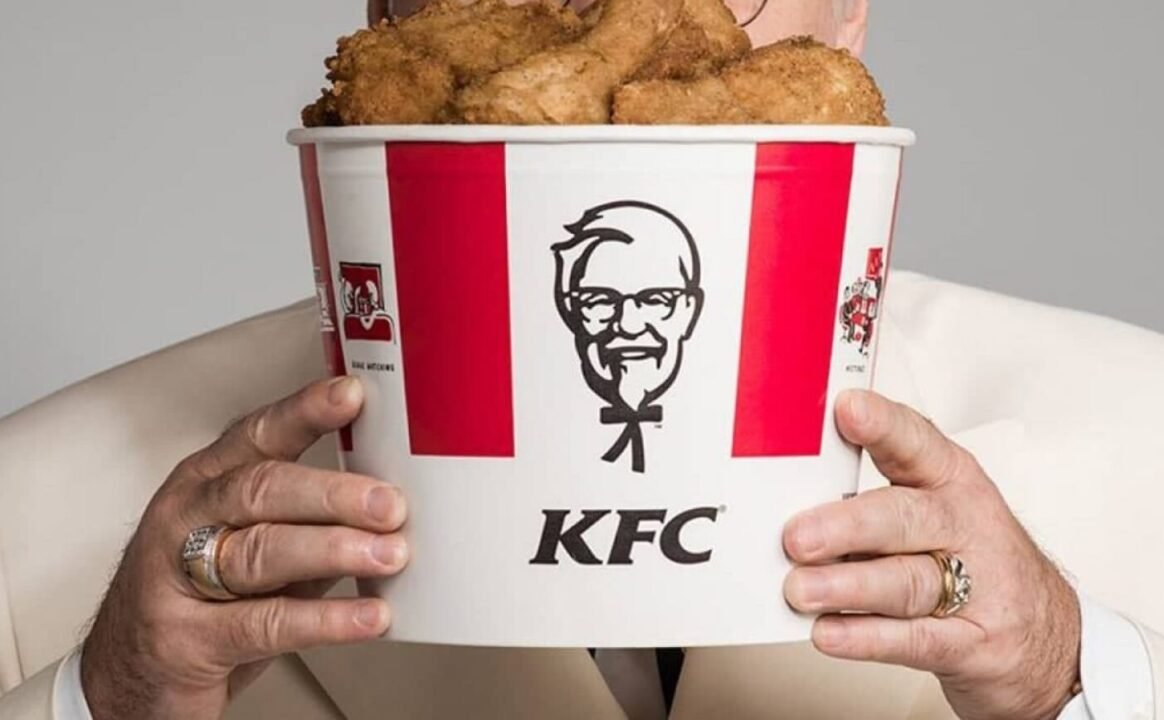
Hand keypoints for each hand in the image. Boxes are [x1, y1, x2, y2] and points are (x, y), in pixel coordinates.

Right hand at [80, 377, 407, 719]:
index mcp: (207, 482)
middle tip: (390, 503)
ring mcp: (177, 579)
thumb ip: (310, 521)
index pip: (258, 435)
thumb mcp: (251, 544)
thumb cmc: (200, 599)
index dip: (305, 412)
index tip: (351, 395)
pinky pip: (266, 623)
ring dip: (335, 550)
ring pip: (262, 551)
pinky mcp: (187, 642)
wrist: (127, 681)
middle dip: (333, 494)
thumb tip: (388, 505)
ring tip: (389, 555)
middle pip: (261, 490)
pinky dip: (326, 619)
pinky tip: (367, 616)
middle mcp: (188, 519)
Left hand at [783, 390, 1080, 719]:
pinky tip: (829, 632)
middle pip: (906, 518)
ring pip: (907, 582)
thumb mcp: (934, 511)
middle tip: (798, 535)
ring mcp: (978, 587)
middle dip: (849, 525)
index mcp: (951, 481)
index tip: (847, 410)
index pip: (916, 443)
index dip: (883, 426)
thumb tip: (789, 501)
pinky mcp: (974, 645)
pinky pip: (916, 640)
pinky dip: (868, 637)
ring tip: (801, 589)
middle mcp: (965, 526)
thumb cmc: (974, 561)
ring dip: (848, 586)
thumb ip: (869, 500)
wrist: (1051, 637)